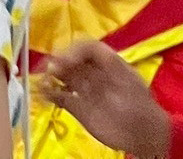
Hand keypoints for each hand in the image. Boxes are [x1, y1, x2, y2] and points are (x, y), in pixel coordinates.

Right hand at [42, 42, 172, 158]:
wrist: (142, 133)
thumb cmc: (137, 106)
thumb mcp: (125, 83)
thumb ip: (102, 72)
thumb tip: (83, 64)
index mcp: (110, 64)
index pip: (89, 48)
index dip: (75, 51)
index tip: (62, 61)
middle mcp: (96, 74)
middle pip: (74, 61)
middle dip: (59, 62)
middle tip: (46, 69)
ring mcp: (87, 91)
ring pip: (65, 78)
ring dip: (51, 77)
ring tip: (41, 81)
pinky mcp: (80, 108)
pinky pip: (62, 97)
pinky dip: (50, 94)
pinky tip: (42, 94)